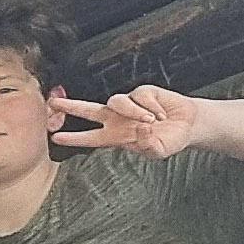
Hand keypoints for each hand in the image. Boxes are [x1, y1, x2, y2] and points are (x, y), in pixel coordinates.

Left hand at [51, 86, 201, 159]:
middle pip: (89, 110)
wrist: (188, 125)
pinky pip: (139, 95)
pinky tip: (160, 113)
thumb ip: (147, 145)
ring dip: (134, 111)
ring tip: (151, 121)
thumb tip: (140, 129)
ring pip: (118, 101)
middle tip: (55, 104)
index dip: (74, 137)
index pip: (90, 137)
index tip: (56, 137)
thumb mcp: (158, 151)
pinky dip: (151, 105)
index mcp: (116, 136)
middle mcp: (118, 119)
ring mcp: (129, 104)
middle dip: (71, 106)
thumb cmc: (169, 140)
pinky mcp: (142, 92)